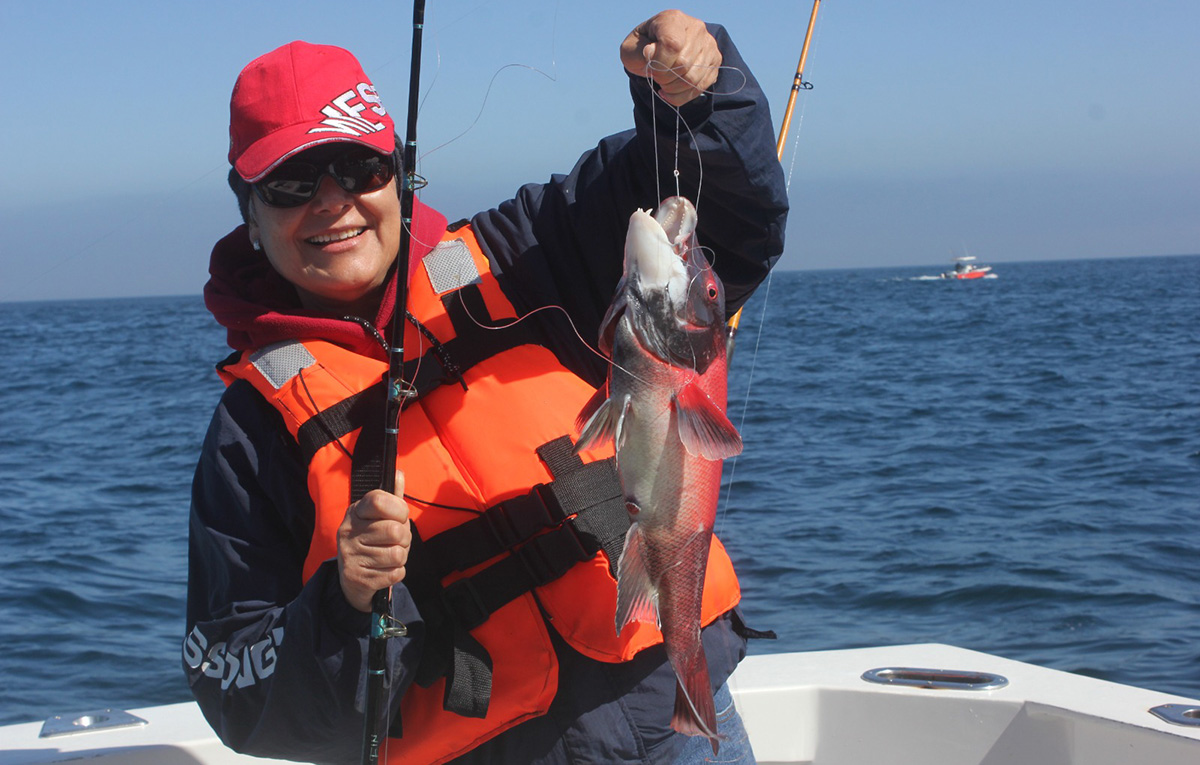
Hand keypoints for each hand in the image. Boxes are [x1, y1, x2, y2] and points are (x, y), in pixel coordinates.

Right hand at [337, 471, 410, 612]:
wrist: (352, 577)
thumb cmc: (372, 540)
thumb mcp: (378, 517)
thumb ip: (391, 497)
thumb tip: (399, 473)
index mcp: (355, 512)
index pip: (380, 501)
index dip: (399, 509)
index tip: (400, 516)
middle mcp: (348, 531)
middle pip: (396, 530)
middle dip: (405, 538)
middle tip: (396, 541)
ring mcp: (350, 555)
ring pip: (397, 554)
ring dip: (401, 556)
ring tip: (389, 555)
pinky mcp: (357, 577)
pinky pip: (395, 573)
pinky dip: (397, 572)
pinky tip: (385, 569)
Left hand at [620, 10, 721, 106]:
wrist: (659, 49)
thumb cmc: (643, 48)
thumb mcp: (631, 48)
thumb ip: (638, 51)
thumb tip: (651, 53)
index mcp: (674, 19)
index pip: (672, 44)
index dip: (659, 63)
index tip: (650, 66)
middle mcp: (696, 28)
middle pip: (683, 64)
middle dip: (664, 77)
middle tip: (655, 75)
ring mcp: (708, 45)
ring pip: (692, 79)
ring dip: (672, 88)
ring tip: (663, 82)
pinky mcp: (714, 62)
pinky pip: (699, 88)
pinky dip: (681, 96)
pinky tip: (670, 91)